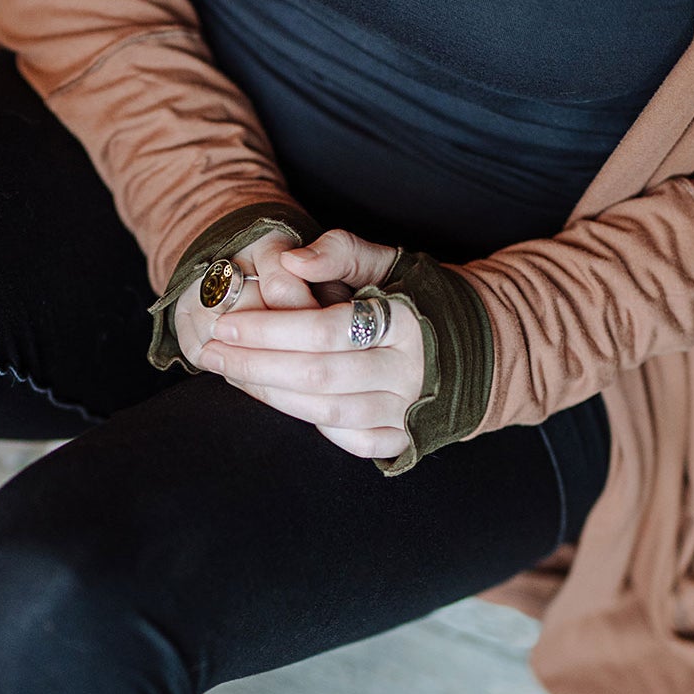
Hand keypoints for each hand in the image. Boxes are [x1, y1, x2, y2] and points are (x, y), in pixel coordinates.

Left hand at [194, 228, 423, 460]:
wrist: (483, 342)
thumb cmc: (417, 295)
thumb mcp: (388, 261)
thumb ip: (340, 253)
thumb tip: (292, 260)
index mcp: (407, 321)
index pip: (324, 329)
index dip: (269, 329)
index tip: (225, 324)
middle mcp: (412, 371)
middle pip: (317, 375)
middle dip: (254, 365)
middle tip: (210, 352)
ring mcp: (411, 410)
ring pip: (326, 411)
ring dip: (269, 395)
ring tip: (229, 373)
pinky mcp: (408, 437)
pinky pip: (352, 441)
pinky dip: (311, 423)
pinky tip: (278, 401)